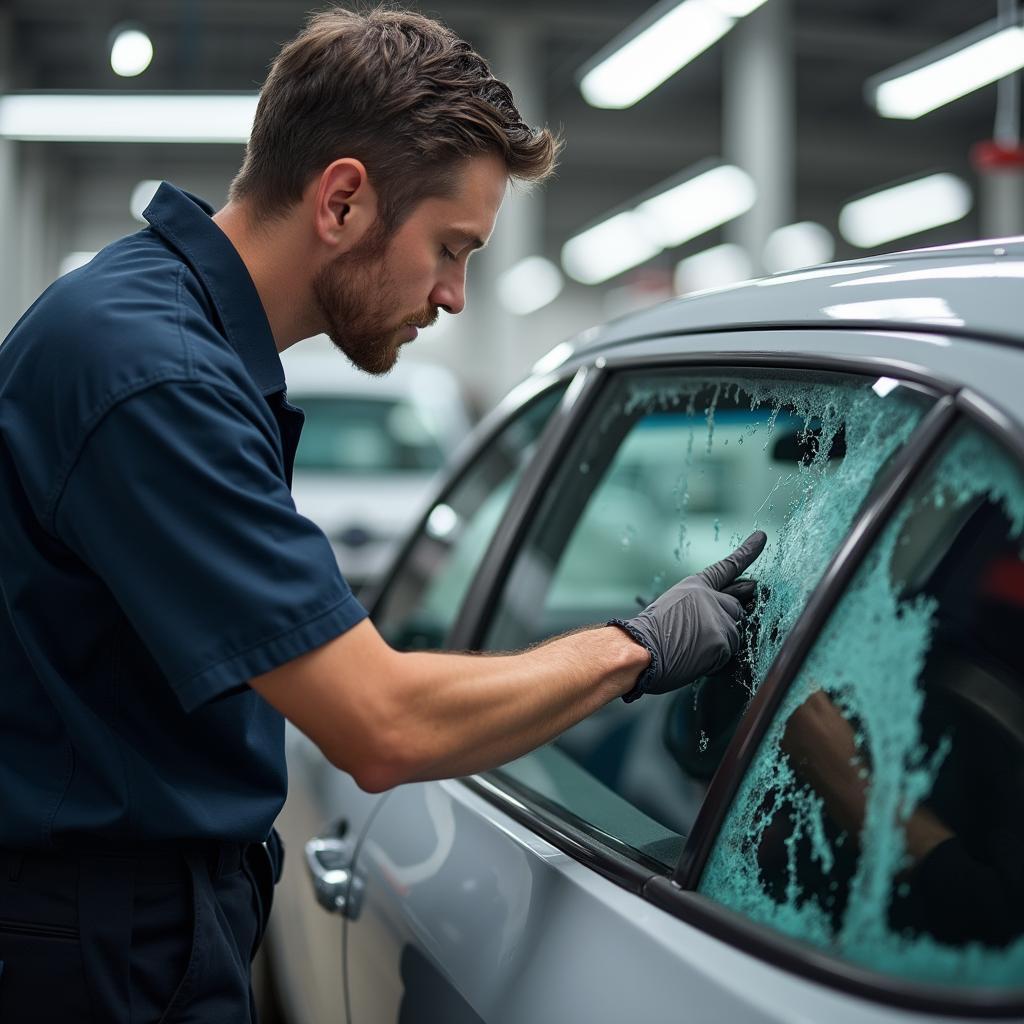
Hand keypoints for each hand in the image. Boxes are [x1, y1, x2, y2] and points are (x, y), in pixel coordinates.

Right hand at [612, 531, 766, 700]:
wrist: (642, 648)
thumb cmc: (651, 632)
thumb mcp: (673, 605)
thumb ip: (701, 604)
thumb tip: (729, 611)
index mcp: (697, 585)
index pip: (729, 566)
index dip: (748, 551)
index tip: (762, 537)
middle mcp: (711, 596)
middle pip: (737, 608)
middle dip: (726, 621)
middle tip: (703, 633)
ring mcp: (720, 617)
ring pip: (734, 633)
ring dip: (719, 643)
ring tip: (691, 648)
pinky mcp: (724, 639)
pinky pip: (729, 653)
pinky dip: (716, 660)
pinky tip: (694, 658)